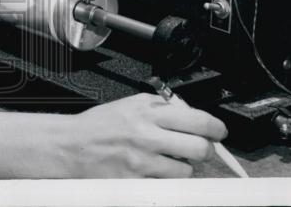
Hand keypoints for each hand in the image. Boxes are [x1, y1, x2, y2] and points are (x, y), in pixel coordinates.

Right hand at [67, 93, 226, 177]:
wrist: (71, 146)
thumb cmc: (99, 126)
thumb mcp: (130, 104)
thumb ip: (161, 107)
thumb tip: (191, 114)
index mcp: (148, 111)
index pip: (198, 120)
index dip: (216, 128)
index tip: (219, 132)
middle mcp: (147, 135)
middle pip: (199, 148)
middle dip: (203, 150)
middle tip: (197, 148)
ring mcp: (142, 161)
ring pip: (186, 170)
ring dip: (183, 167)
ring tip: (168, 160)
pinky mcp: (136, 183)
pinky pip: (167, 186)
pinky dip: (166, 180)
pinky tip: (155, 172)